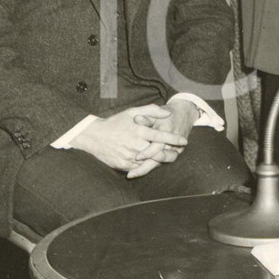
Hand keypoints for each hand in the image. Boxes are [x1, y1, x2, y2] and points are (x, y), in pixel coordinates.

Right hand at [70, 104, 187, 176]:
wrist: (94, 136)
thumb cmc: (116, 122)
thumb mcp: (132, 112)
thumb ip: (151, 111)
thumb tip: (167, 113)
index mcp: (139, 131)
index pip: (161, 136)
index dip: (174, 138)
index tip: (183, 140)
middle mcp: (135, 145)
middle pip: (158, 152)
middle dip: (170, 152)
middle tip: (178, 150)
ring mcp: (130, 156)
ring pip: (150, 161)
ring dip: (160, 160)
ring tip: (168, 156)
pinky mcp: (124, 165)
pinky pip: (140, 168)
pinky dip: (147, 165)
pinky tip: (152, 162)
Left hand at [132, 99, 199, 171]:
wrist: (185, 113)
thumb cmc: (167, 112)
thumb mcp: (157, 111)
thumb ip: (147, 117)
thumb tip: (136, 120)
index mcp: (168, 132)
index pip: (158, 146)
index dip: (148, 152)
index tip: (137, 158)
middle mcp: (174, 142)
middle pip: (161, 159)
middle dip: (146, 167)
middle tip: (132, 174)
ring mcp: (177, 148)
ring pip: (163, 162)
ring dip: (149, 168)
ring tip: (134, 174)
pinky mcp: (177, 151)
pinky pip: (165, 160)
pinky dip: (154, 164)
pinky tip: (141, 169)